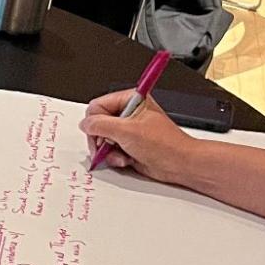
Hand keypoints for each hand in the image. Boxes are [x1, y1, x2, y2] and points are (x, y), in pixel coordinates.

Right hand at [80, 92, 195, 183]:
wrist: (178, 164)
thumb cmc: (165, 144)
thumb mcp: (127, 131)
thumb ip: (101, 125)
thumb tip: (85, 124)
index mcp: (131, 100)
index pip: (98, 106)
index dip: (95, 122)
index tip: (100, 134)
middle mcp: (128, 113)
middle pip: (97, 124)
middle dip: (101, 139)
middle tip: (107, 147)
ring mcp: (128, 130)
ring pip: (102, 139)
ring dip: (108, 151)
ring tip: (121, 154)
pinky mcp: (128, 144)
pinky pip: (110, 150)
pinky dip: (114, 157)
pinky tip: (126, 159)